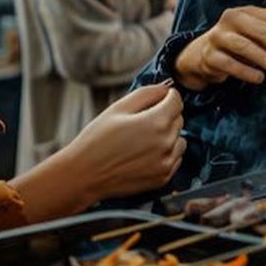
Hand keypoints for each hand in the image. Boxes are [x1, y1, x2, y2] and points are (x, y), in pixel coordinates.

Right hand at [63, 82, 185, 199]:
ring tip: (143, 139)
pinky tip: (144, 154)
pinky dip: (166, 153)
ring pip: (180, 139)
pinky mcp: (164, 177)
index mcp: (156, 122)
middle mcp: (166, 143)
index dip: (167, 97)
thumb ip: (147, 94)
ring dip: (168, 136)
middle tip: (142, 121)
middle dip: (165, 115)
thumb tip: (166, 89)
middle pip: (179, 119)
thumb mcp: (118, 108)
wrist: (84, 175)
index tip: (157, 100)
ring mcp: (166, 163)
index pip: (177, 101)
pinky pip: (175, 158)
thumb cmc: (97, 139)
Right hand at [174, 6, 265, 90]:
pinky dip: (245, 71)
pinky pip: (228, 63)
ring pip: (244, 45)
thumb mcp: (256, 39)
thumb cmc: (237, 47)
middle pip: (264, 31)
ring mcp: (218, 36)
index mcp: (250, 12)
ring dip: (264, 58)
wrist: (200, 56)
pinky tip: (258, 78)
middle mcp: (233, 19)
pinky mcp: (209, 55)